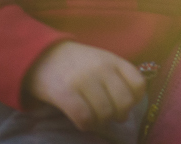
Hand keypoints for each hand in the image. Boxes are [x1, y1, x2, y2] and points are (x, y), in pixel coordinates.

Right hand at [24, 41, 146, 131]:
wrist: (41, 55)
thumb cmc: (76, 63)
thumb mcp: (102, 60)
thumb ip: (118, 78)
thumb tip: (127, 110)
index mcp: (113, 60)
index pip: (138, 85)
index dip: (135, 100)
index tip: (124, 103)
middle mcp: (101, 69)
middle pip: (124, 103)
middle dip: (119, 115)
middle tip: (109, 115)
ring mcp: (83, 80)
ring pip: (105, 114)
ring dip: (101, 122)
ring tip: (93, 118)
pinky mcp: (65, 93)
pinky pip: (84, 118)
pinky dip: (86, 125)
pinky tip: (82, 121)